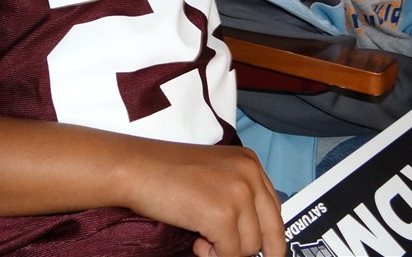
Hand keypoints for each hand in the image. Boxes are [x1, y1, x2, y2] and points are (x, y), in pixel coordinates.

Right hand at [120, 142, 285, 256]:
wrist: (137, 168)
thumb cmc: (168, 173)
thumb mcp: (215, 175)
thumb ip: (238, 196)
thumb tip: (256, 238)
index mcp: (250, 163)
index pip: (274, 209)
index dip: (268, 237)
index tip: (268, 254)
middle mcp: (250, 175)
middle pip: (270, 231)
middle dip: (253, 251)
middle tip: (227, 254)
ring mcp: (238, 194)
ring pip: (250, 247)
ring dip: (225, 251)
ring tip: (201, 238)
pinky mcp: (222, 216)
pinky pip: (229, 254)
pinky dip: (212, 255)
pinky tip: (196, 241)